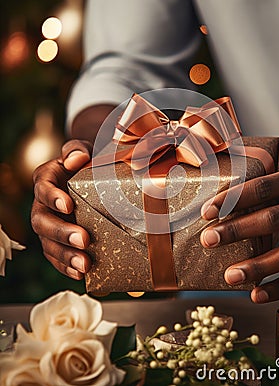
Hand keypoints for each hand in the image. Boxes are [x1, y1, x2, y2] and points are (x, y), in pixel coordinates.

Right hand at [31, 140, 92, 279]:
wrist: (89, 177)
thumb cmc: (86, 162)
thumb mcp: (83, 150)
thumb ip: (77, 150)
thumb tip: (78, 158)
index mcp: (46, 179)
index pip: (43, 187)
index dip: (52, 197)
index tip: (68, 205)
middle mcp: (42, 204)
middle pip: (42, 221)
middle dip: (61, 232)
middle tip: (84, 240)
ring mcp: (48, 224)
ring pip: (47, 243)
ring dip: (65, 255)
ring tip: (84, 264)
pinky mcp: (56, 240)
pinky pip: (55, 257)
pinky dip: (66, 266)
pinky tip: (79, 274)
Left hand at [200, 156, 278, 302]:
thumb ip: (271, 169)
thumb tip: (227, 162)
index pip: (263, 187)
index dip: (233, 199)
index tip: (207, 210)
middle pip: (272, 220)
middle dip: (236, 231)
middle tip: (208, 240)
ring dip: (257, 267)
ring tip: (229, 276)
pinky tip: (257, 294)